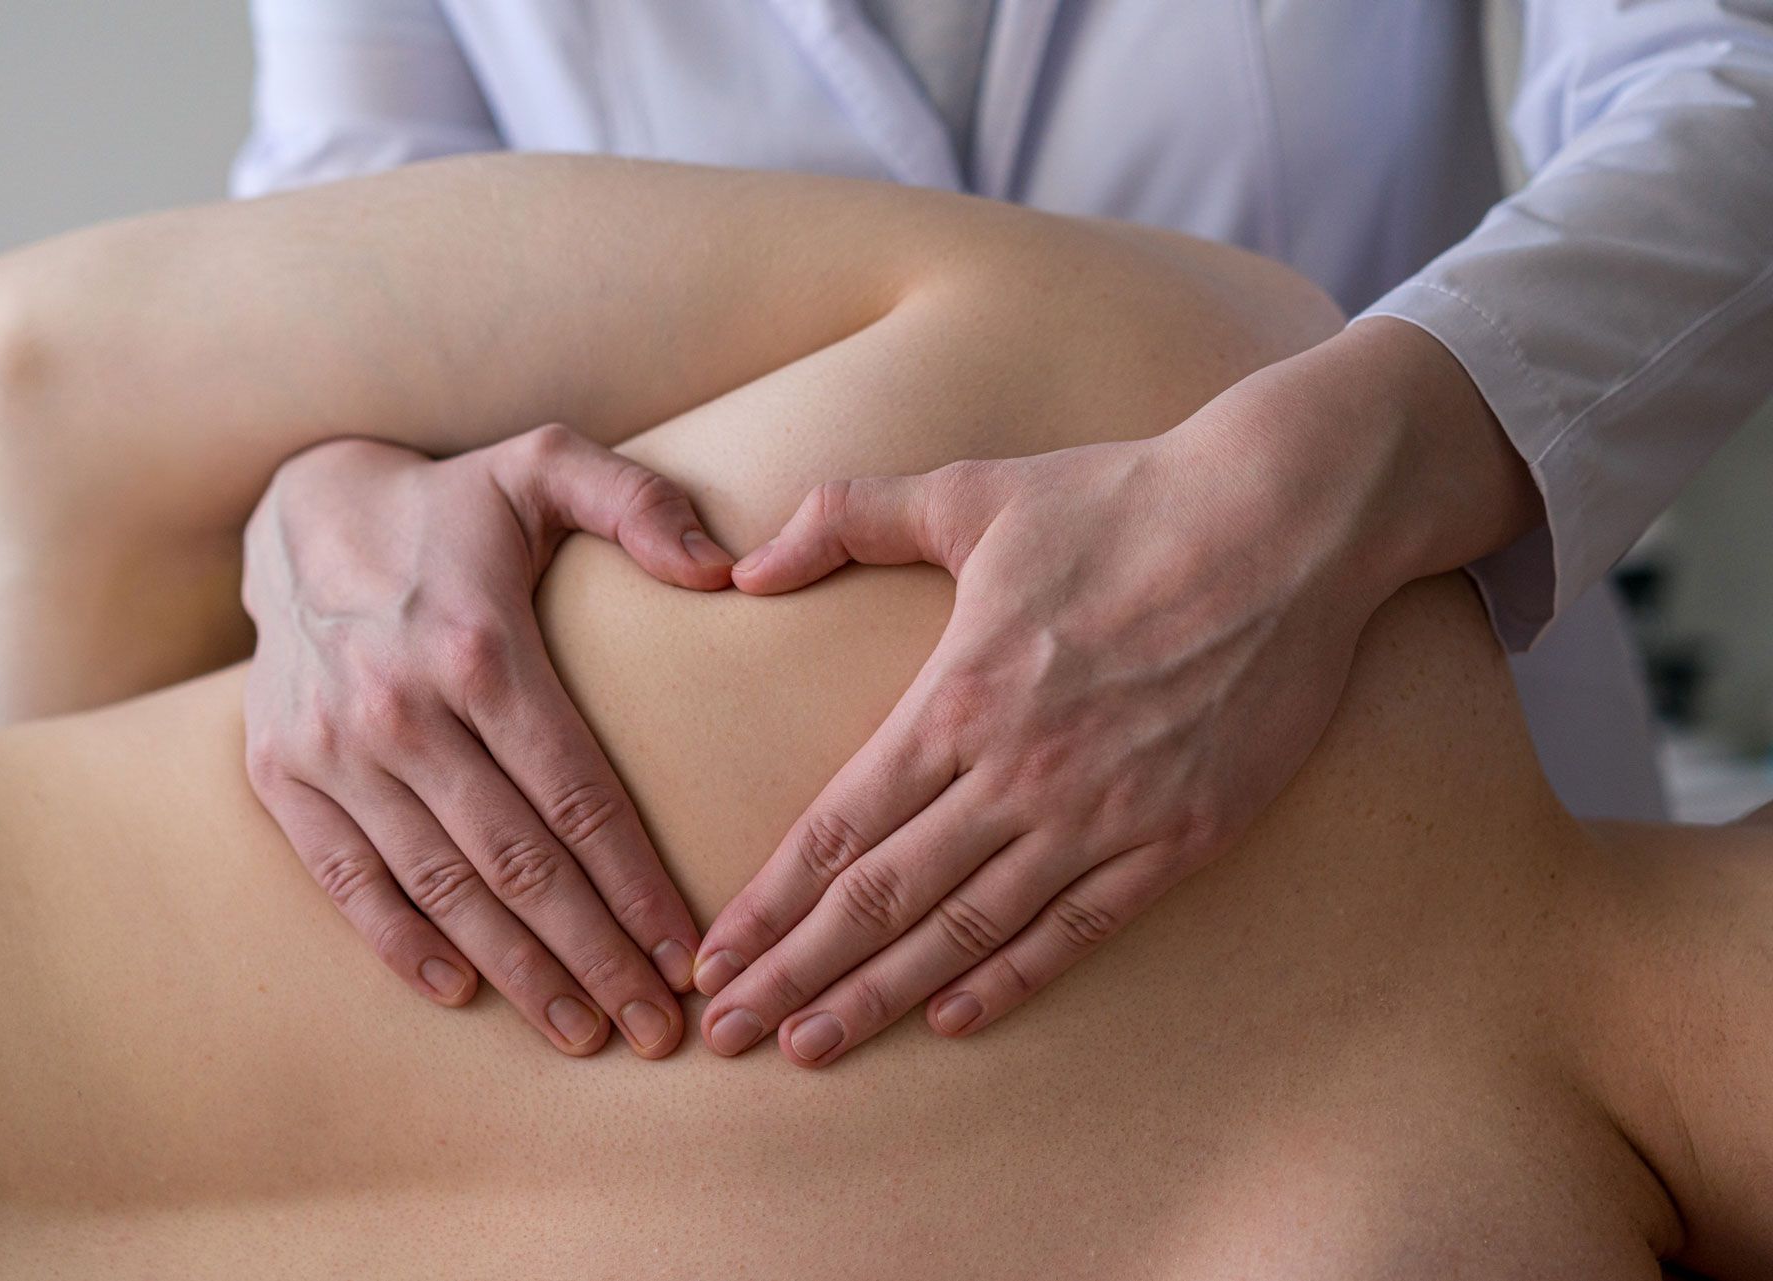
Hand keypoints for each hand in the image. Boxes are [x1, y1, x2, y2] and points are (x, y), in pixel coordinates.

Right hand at [242, 424, 733, 1056]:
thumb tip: (725, 567)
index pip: (580, 798)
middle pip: (519, 865)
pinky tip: (461, 993)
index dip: (639, 888)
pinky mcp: (282, 774)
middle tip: (655, 1033)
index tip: (689, 957)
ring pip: (440, 888)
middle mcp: (402, 709)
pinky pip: (346, 880)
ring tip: (582, 1032)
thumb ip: (640, 502)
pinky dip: (401, 944)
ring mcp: (334, 750)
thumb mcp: (546, 465)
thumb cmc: (451, 503)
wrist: (296, 510)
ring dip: (516, 971)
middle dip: (595, 958)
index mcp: (481, 647)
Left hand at [692, 320, 1541, 1065]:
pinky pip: (1079, 929)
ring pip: (968, 931)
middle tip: (729, 1032)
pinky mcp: (1180, 836)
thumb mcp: (971, 491)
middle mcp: (1018, 773)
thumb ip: (847, 519)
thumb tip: (743, 569)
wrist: (1288, 523)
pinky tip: (953, 1020)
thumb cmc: (1123, 501)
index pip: (836, 830)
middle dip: (795, 973)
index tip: (714, 960)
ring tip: (811, 1048)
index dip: (768, 906)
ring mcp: (1101, 815)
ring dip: (881, 996)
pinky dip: (1012, 980)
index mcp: (958, 698)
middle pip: (881, 899)